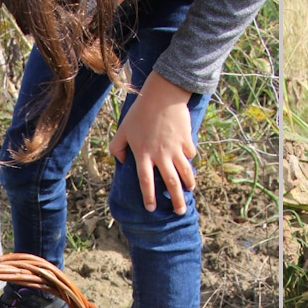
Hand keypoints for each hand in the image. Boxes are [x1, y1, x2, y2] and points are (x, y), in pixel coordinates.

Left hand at [109, 72, 195, 214]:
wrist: (163, 94)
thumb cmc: (140, 112)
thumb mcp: (123, 129)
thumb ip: (117, 147)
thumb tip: (121, 161)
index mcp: (143, 154)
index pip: (145, 182)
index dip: (149, 197)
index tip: (151, 209)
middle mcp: (161, 155)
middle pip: (171, 184)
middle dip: (176, 201)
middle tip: (180, 212)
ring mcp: (175, 148)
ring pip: (185, 173)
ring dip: (188, 185)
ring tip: (189, 192)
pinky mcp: (186, 140)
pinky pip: (190, 154)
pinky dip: (190, 160)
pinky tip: (189, 163)